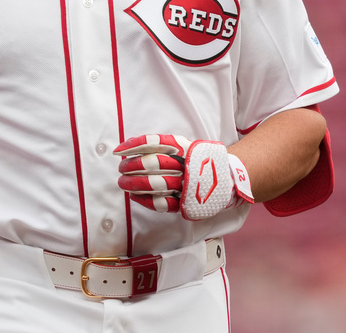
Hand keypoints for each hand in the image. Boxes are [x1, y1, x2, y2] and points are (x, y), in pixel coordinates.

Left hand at [114, 134, 253, 220]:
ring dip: (134, 184)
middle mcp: (184, 164)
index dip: (133, 146)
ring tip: (122, 183)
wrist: (227, 178)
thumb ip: (161, 144)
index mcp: (183, 147)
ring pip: (155, 183)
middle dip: (131, 166)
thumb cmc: (198, 160)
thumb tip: (130, 145)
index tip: (118, 151)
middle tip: (121, 168)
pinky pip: (161, 203)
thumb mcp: (184, 145)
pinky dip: (145, 200)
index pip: (153, 143)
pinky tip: (134, 197)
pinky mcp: (185, 202)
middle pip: (152, 163)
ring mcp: (185, 184)